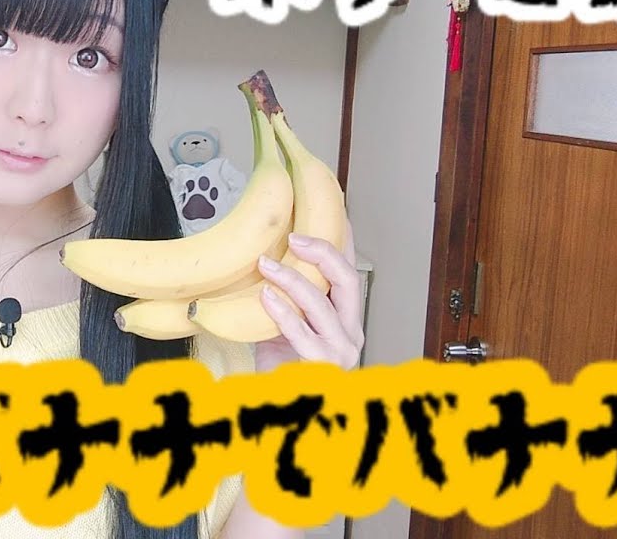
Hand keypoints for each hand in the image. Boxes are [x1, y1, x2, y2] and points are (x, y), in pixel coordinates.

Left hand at [252, 217, 363, 372]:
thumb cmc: (281, 364)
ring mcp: (341, 351)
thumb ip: (284, 294)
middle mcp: (351, 331)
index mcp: (346, 316)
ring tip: (266, 264)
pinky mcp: (322, 368)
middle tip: (294, 237)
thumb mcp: (283, 321)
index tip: (332, 210)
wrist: (280, 406)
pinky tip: (266, 297)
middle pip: (348, 280)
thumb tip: (265, 254)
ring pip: (323, 304)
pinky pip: (303, 334)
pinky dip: (283, 313)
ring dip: (293, 279)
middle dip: (323, 252)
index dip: (343, 239)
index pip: (349, 269)